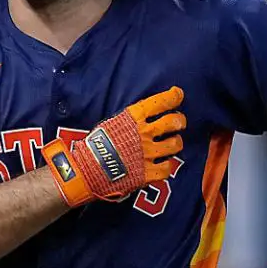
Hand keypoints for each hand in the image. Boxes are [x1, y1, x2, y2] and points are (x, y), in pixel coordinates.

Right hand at [41, 87, 185, 206]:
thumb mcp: (111, 123)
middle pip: (174, 122)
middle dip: (179, 120)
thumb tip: (143, 116)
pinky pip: (167, 168)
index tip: (178, 94)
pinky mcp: (147, 172)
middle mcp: (144, 133)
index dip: (173, 96)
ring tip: (172, 143)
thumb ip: (129, 120)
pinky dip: (166, 165)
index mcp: (133, 118)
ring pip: (175, 144)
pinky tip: (163, 164)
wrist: (87, 170)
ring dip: (176, 142)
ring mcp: (148, 153)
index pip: (159, 102)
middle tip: (178, 122)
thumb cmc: (95, 145)